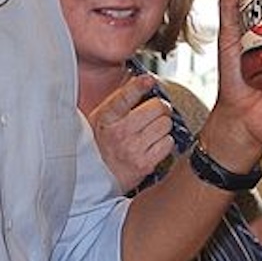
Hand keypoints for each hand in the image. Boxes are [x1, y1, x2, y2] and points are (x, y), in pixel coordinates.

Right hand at [86, 74, 173, 191]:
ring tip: (152, 131)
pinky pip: (168, 144)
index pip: (127, 94)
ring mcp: (133, 149)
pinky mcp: (144, 164)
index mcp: (106, 118)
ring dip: (163, 127)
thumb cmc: (98, 147)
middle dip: (160, 109)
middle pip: (157, 108)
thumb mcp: (100, 119)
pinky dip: (165, 143)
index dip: (141, 84)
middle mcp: (119, 132)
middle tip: (157, 113)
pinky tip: (154, 145)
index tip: (149, 81)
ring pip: (165, 125)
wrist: (94, 180)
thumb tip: (143, 80)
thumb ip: (119, 101)